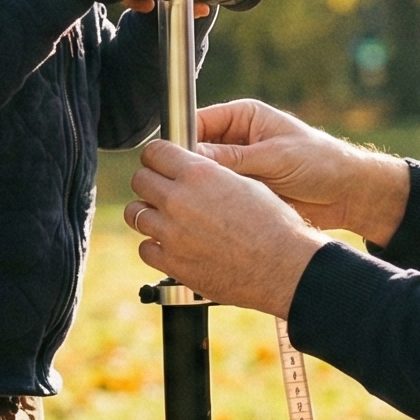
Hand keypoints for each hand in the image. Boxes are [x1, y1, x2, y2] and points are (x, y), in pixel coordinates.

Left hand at [125, 140, 331, 317]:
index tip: (160, 162)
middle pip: (140, 180)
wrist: (284, 266)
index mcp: (199, 174)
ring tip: (165, 218)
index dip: (157, 155)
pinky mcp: (172, 263)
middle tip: (162, 189)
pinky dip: (155, 246)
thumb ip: (210, 175)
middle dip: (150, 181)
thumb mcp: (245, 184)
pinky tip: (171, 245)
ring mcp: (172, 234)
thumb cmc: (275, 225)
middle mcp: (179, 200)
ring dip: (148, 213)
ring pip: (135, 213)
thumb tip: (192, 172)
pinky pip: (145, 248)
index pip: (155, 152)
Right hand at [192, 99, 411, 244]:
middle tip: (178, 186)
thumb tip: (193, 158)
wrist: (347, 193)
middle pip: (196, 152)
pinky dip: (213, 205)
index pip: (199, 122)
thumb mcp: (275, 156)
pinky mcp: (244, 191)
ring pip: (205, 177)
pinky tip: (206, 214)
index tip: (170, 160)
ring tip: (192, 203)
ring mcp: (238, 167)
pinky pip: (219, 196)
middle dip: (188, 168)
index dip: (182, 140)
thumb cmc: (320, 162)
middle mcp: (236, 140)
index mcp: (243, 118)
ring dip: (200, 189)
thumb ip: (234, 158)